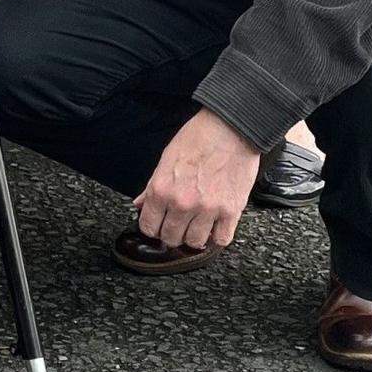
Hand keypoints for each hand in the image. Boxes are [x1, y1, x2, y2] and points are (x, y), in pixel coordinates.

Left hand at [133, 110, 262, 252]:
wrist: (229, 128)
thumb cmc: (198, 138)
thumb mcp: (166, 159)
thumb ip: (152, 187)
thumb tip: (141, 204)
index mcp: (162, 190)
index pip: (149, 227)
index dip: (153, 227)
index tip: (159, 224)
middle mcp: (182, 203)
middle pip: (171, 238)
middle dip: (172, 233)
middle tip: (178, 224)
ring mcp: (207, 209)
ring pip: (195, 243)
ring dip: (195, 236)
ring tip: (197, 225)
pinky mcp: (231, 211)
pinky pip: (222, 239)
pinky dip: (218, 237)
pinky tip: (215, 226)